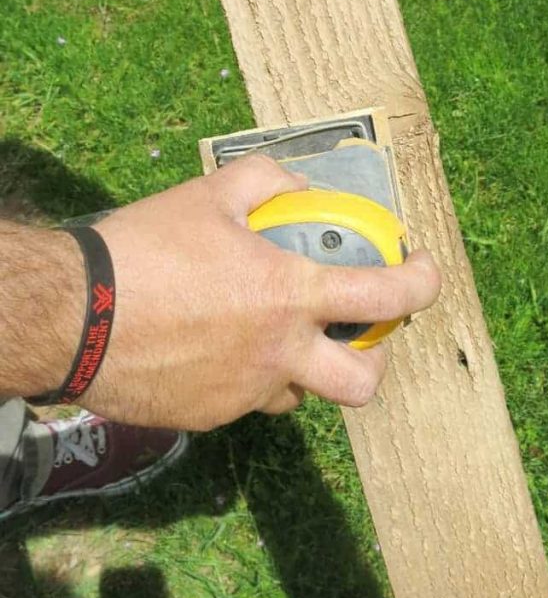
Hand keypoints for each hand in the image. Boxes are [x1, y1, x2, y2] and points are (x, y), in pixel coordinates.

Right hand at [81, 155, 440, 429]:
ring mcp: (245, 393)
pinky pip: (246, 399)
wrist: (74, 315)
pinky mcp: (210, 416)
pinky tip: (208, 344)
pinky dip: (245, 375)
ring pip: (297, 392)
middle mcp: (278, 354)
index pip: (386, 297)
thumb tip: (298, 187)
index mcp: (289, 295)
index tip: (423, 269)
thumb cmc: (145, 250)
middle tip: (354, 331)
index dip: (423, 282)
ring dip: (298, 364)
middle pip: (362, 383)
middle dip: (373, 360)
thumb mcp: (210, 194)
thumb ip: (268, 181)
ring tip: (262, 329)